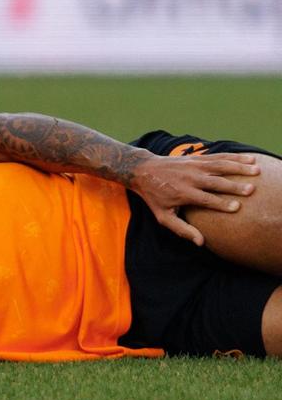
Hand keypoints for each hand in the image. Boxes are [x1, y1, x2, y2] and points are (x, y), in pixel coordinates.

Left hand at [130, 153, 259, 245]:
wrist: (143, 170)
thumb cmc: (155, 197)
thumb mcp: (163, 216)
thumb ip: (181, 229)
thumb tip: (200, 242)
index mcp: (182, 193)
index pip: (205, 199)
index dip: (221, 203)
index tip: (237, 207)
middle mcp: (189, 178)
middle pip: (215, 182)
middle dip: (233, 185)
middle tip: (250, 190)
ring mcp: (193, 166)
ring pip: (219, 166)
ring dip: (238, 167)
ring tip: (256, 171)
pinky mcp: (196, 158)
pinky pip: (217, 156)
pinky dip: (234, 156)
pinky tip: (249, 159)